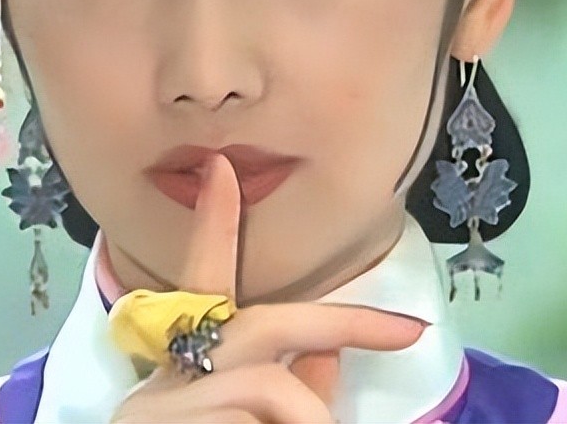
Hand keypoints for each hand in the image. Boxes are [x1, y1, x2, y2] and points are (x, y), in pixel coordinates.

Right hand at [109, 153, 426, 422]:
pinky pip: (258, 414)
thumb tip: (330, 352)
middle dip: (345, 320)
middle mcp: (163, 380)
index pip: (199, 285)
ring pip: (271, 384)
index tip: (224, 168)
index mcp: (182, 376)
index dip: (213, 225)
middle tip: (407, 331)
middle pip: (266, 323)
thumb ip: (290, 397)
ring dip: (312, 420)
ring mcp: (158, 409)